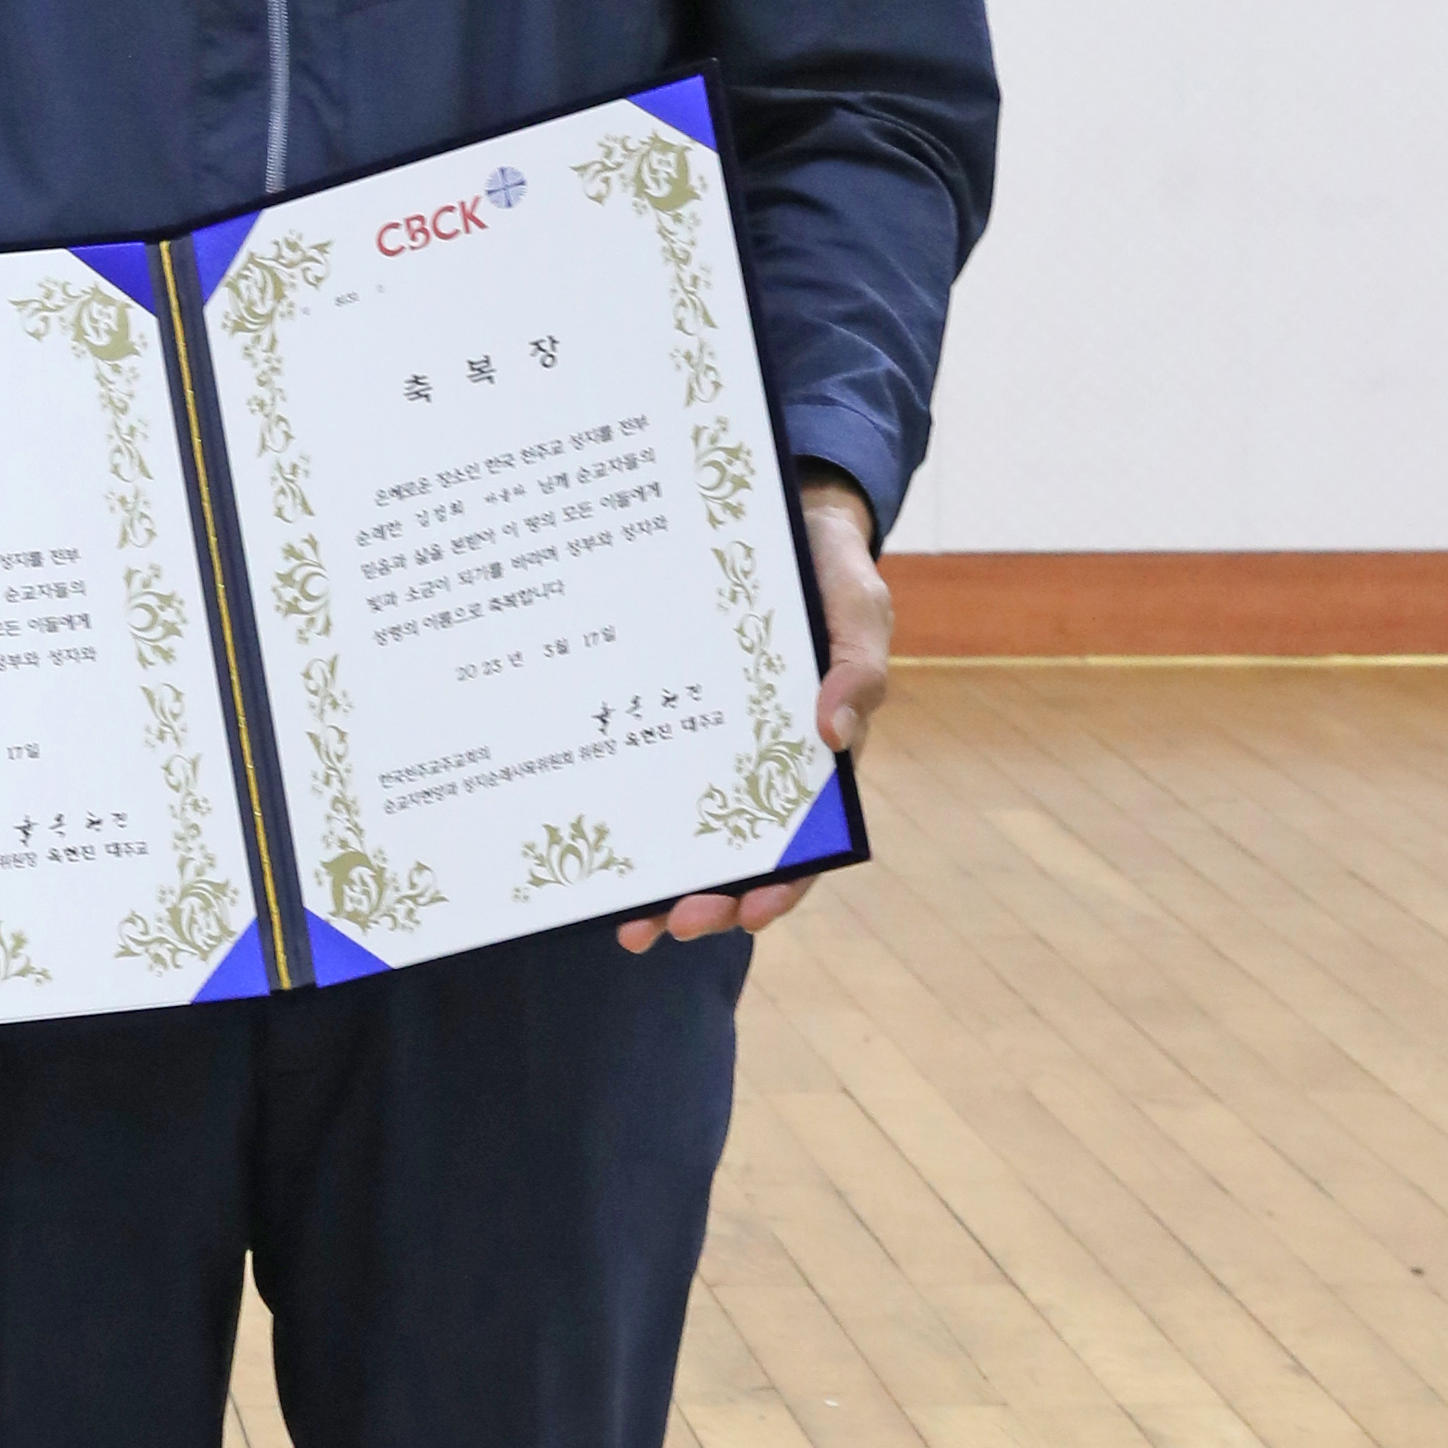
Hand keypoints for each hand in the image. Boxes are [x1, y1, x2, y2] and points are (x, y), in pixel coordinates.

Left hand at [618, 467, 890, 954]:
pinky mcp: (663, 718)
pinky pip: (641, 777)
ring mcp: (705, 748)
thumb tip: (836, 733)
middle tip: (674, 925)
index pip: (805, 842)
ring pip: (684, 835)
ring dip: (660, 886)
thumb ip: (859, 665)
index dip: (785, 885)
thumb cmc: (827, 571)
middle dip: (710, 902)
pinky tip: (588, 846)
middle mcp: (756, 765)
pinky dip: (622, 819)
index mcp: (812, 756)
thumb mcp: (859, 607)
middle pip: (738, 857)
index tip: (754, 913)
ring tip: (627, 922)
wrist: (771, 522)